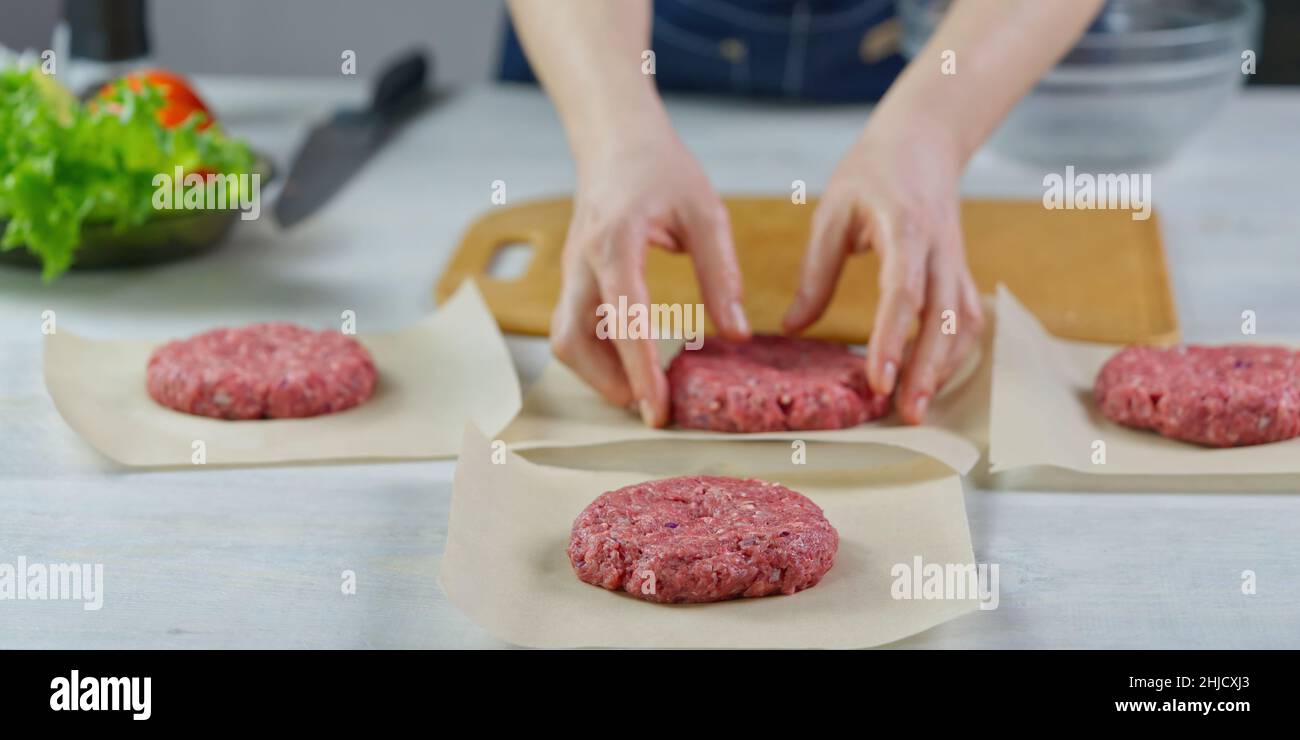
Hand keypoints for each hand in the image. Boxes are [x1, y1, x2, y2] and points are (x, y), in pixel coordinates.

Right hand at [551, 125, 750, 426]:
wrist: (616, 140)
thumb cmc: (662, 170)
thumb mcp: (706, 213)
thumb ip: (721, 273)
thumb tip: (737, 333)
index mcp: (615, 242)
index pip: (622, 316)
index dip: (638, 366)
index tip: (656, 407)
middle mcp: (582, 262)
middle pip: (572, 340)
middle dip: (607, 382)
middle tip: (653, 408)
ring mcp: (571, 272)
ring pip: (565, 341)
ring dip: (598, 374)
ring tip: (645, 391)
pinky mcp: (573, 280)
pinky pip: (573, 329)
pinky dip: (597, 356)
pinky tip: (633, 364)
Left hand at [782, 115, 983, 423]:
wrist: (924, 139)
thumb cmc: (871, 173)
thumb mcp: (832, 214)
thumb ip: (815, 274)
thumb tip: (791, 329)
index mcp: (906, 228)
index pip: (903, 292)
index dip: (892, 338)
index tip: (878, 378)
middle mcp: (940, 250)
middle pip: (942, 318)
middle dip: (925, 369)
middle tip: (905, 414)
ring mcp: (956, 262)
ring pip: (963, 324)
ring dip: (943, 368)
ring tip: (916, 408)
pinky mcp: (960, 272)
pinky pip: (967, 319)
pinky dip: (954, 354)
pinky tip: (931, 381)